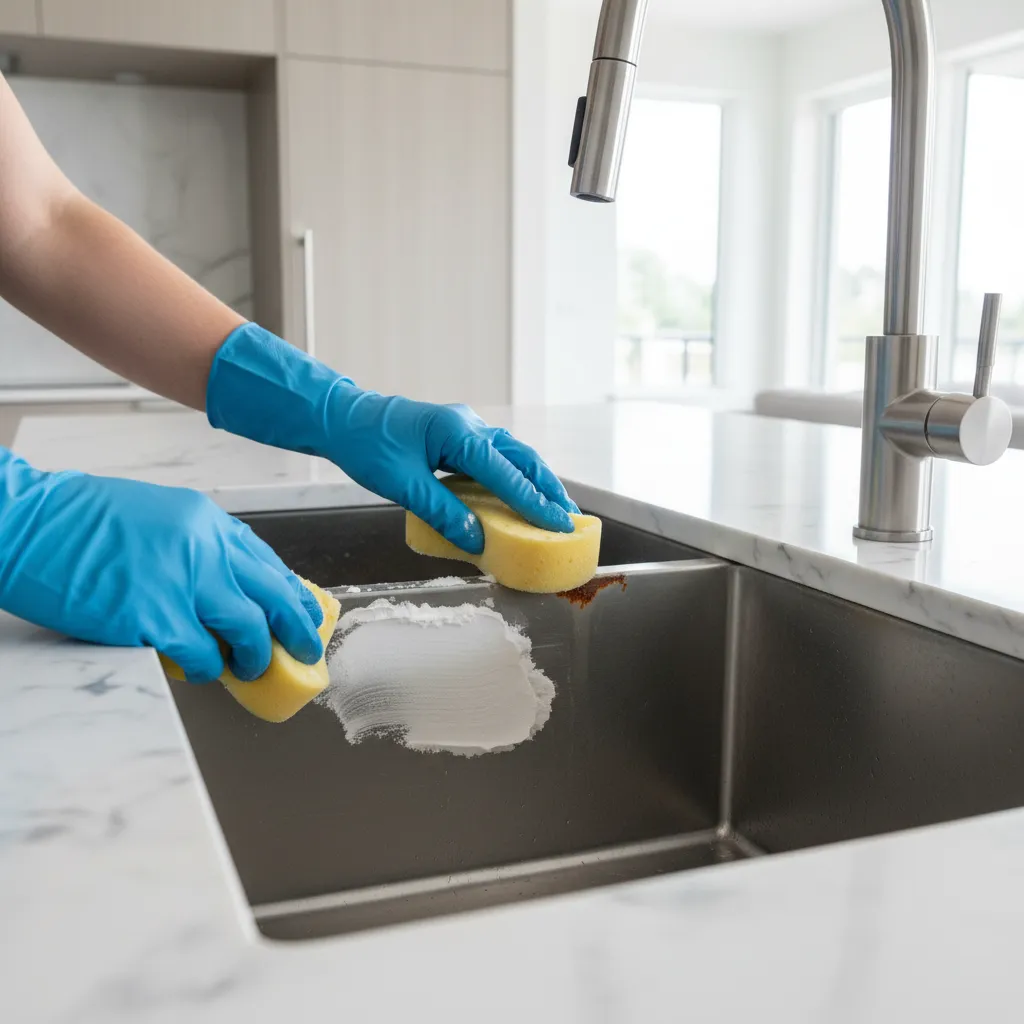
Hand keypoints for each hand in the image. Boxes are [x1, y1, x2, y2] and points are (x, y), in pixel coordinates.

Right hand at [0, 449, 323, 681]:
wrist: (24, 523)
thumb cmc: (76, 522)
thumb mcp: (154, 517)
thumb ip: (194, 549)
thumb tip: (224, 589)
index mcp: (206, 521)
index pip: (267, 563)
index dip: (292, 594)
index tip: (305, 613)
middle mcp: (204, 547)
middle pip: (273, 596)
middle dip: (296, 629)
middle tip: (305, 651)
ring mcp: (182, 581)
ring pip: (248, 629)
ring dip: (256, 656)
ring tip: (252, 668)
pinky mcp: (154, 616)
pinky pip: (202, 655)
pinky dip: (207, 668)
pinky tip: (201, 670)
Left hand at [316, 392, 579, 552]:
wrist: (343, 418)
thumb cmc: (366, 446)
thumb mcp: (402, 486)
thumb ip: (442, 513)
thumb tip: (478, 541)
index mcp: (457, 433)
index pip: (505, 472)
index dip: (532, 502)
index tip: (557, 524)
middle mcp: (469, 425)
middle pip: (522, 457)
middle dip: (548, 488)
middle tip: (570, 518)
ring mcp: (465, 427)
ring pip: (513, 454)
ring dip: (535, 481)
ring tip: (555, 509)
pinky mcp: (458, 435)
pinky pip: (497, 457)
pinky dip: (515, 476)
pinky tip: (521, 496)